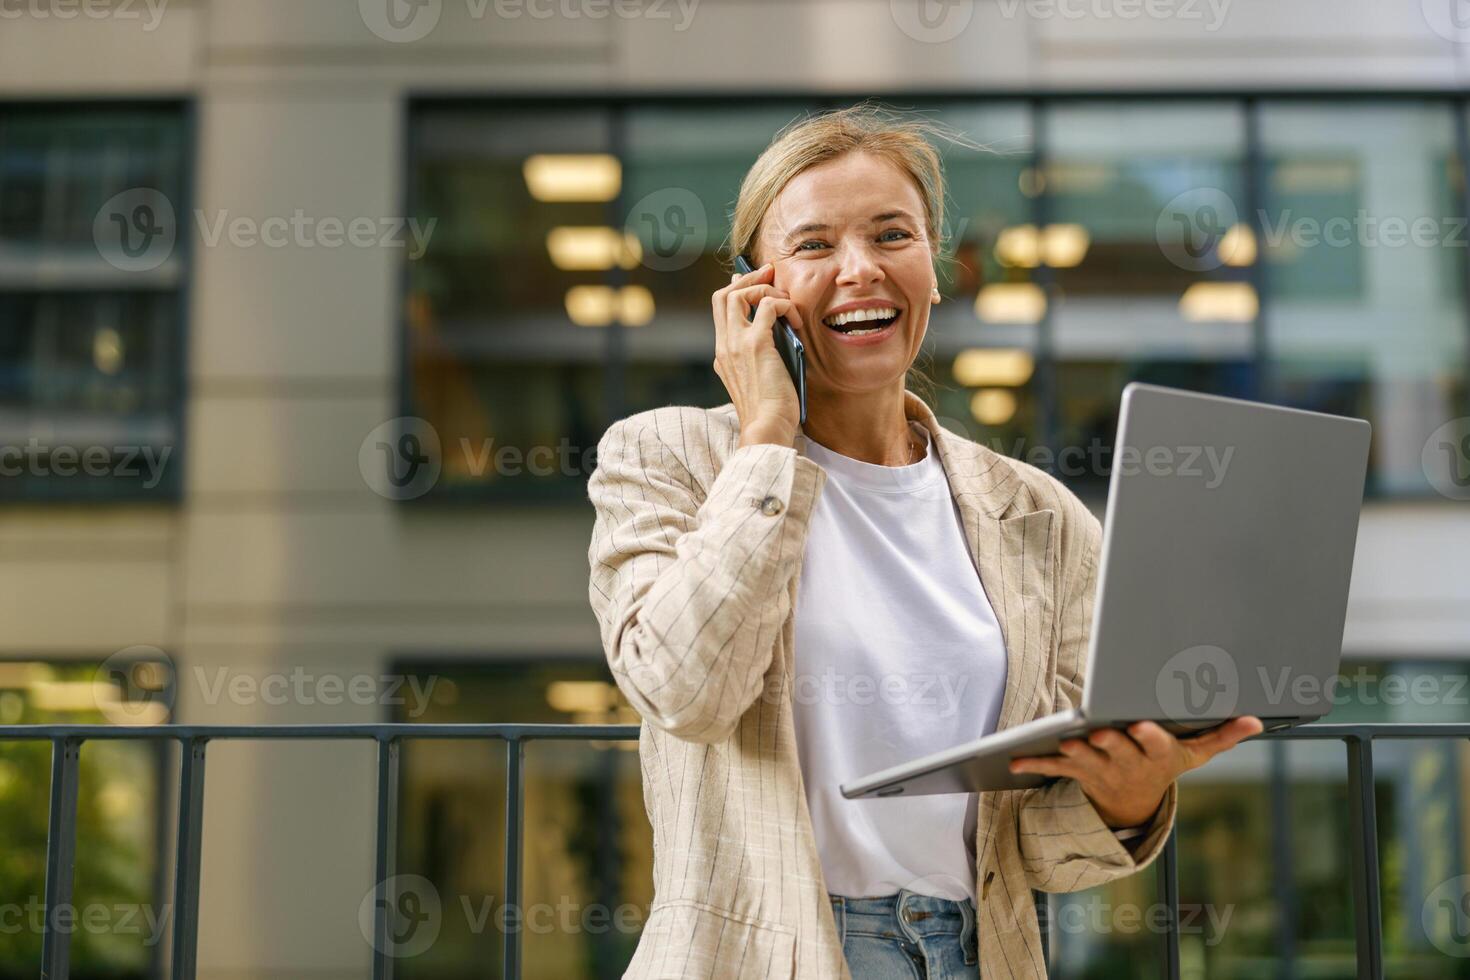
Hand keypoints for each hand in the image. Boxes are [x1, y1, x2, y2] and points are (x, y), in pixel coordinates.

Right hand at [711, 261, 802, 447]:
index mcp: (723, 354)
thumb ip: (760, 355)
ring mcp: (736, 344)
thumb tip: (776, 330)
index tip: (757, 282)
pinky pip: (768, 305)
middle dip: (747, 278)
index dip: (737, 289)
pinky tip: (797, 322)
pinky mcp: (756, 344)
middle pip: (723, 295)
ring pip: (739, 293)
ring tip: (786, 301)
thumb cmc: (770, 411)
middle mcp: (724, 346)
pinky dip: (785, 305)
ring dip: (766, 289)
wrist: (767, 429)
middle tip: (770, 273)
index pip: (721, 310)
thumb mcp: (759, 378)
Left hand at [1008, 716, 1264, 828]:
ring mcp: (1101, 769)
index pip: (1155, 746)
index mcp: (1156, 755)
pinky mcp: (1076, 770)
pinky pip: (1053, 766)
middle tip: (1098, 732)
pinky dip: (1034, 762)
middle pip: (1118, 751)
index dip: (1148, 737)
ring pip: (1086, 759)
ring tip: (1064, 742)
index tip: (1141, 726)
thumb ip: (1222, 735)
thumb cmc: (1163, 764)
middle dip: (1109, 742)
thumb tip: (1255, 720)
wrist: (1132, 804)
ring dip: (1074, 752)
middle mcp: (1128, 764)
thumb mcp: (1194, 753)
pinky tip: (1014, 758)